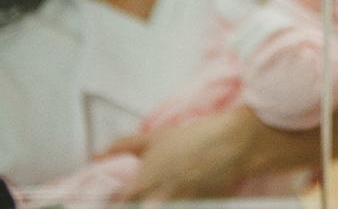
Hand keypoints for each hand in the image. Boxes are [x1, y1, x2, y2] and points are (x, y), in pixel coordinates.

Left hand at [106, 105, 317, 201]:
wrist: (235, 145)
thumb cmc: (192, 139)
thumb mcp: (155, 138)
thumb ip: (122, 147)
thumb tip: (98, 156)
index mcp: (140, 189)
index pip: (115, 207)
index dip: (112, 203)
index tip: (115, 198)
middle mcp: (155, 205)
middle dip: (135, 203)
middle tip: (144, 192)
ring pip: (160, 208)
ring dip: (157, 201)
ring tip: (164, 192)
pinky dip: (178, 203)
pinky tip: (181, 196)